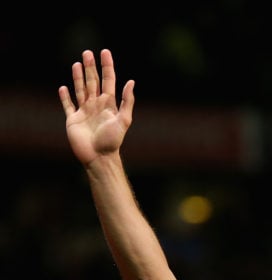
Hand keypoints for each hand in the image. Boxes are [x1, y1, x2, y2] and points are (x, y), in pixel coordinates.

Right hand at [58, 49, 134, 165]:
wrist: (99, 157)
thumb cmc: (113, 141)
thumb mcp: (124, 120)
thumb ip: (127, 101)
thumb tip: (131, 82)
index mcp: (109, 104)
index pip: (108, 80)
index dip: (107, 66)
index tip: (105, 52)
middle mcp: (96, 105)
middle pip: (93, 82)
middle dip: (91, 67)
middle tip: (87, 52)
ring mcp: (84, 112)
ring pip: (80, 89)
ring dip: (78, 77)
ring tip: (76, 63)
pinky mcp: (73, 120)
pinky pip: (68, 105)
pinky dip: (65, 97)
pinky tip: (63, 87)